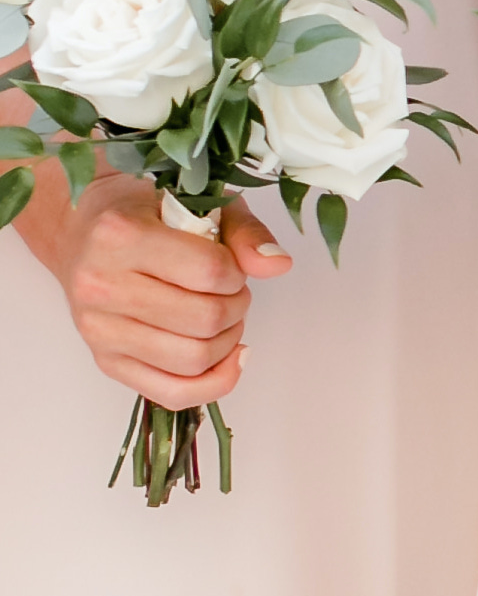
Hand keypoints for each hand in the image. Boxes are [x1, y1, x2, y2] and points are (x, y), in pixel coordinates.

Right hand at [36, 173, 288, 409]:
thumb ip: (243, 231)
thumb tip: (278, 263)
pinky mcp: (105, 361)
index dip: (236, 273)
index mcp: (120, 235)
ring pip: (192, 360)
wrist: (82, 231)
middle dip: (236, 307)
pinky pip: (172, 393)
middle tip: (230, 291)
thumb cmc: (144, 213)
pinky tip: (229, 357)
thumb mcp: (198, 202)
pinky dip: (213, 383)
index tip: (230, 266)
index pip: (209, 272)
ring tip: (222, 316)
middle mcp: (100, 285)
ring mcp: (99, 329)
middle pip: (204, 320)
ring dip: (226, 341)